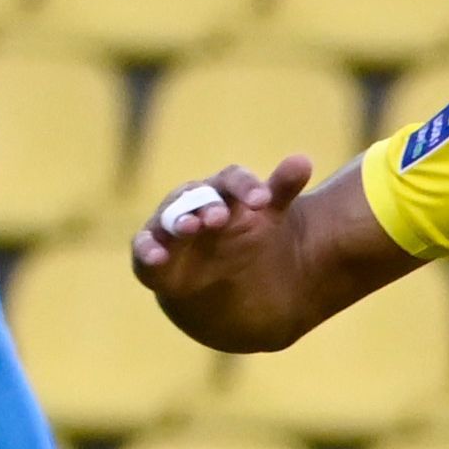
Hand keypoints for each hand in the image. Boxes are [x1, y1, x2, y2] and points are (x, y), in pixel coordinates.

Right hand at [127, 157, 317, 349]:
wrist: (220, 289)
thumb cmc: (242, 242)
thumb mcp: (267, 219)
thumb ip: (281, 191)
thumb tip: (303, 159)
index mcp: (222, 192)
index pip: (232, 180)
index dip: (246, 187)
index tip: (264, 202)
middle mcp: (192, 205)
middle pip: (196, 196)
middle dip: (207, 205)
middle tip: (220, 216)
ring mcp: (170, 232)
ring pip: (169, 219)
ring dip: (177, 221)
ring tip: (190, 227)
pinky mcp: (153, 261)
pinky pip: (145, 250)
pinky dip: (147, 251)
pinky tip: (156, 256)